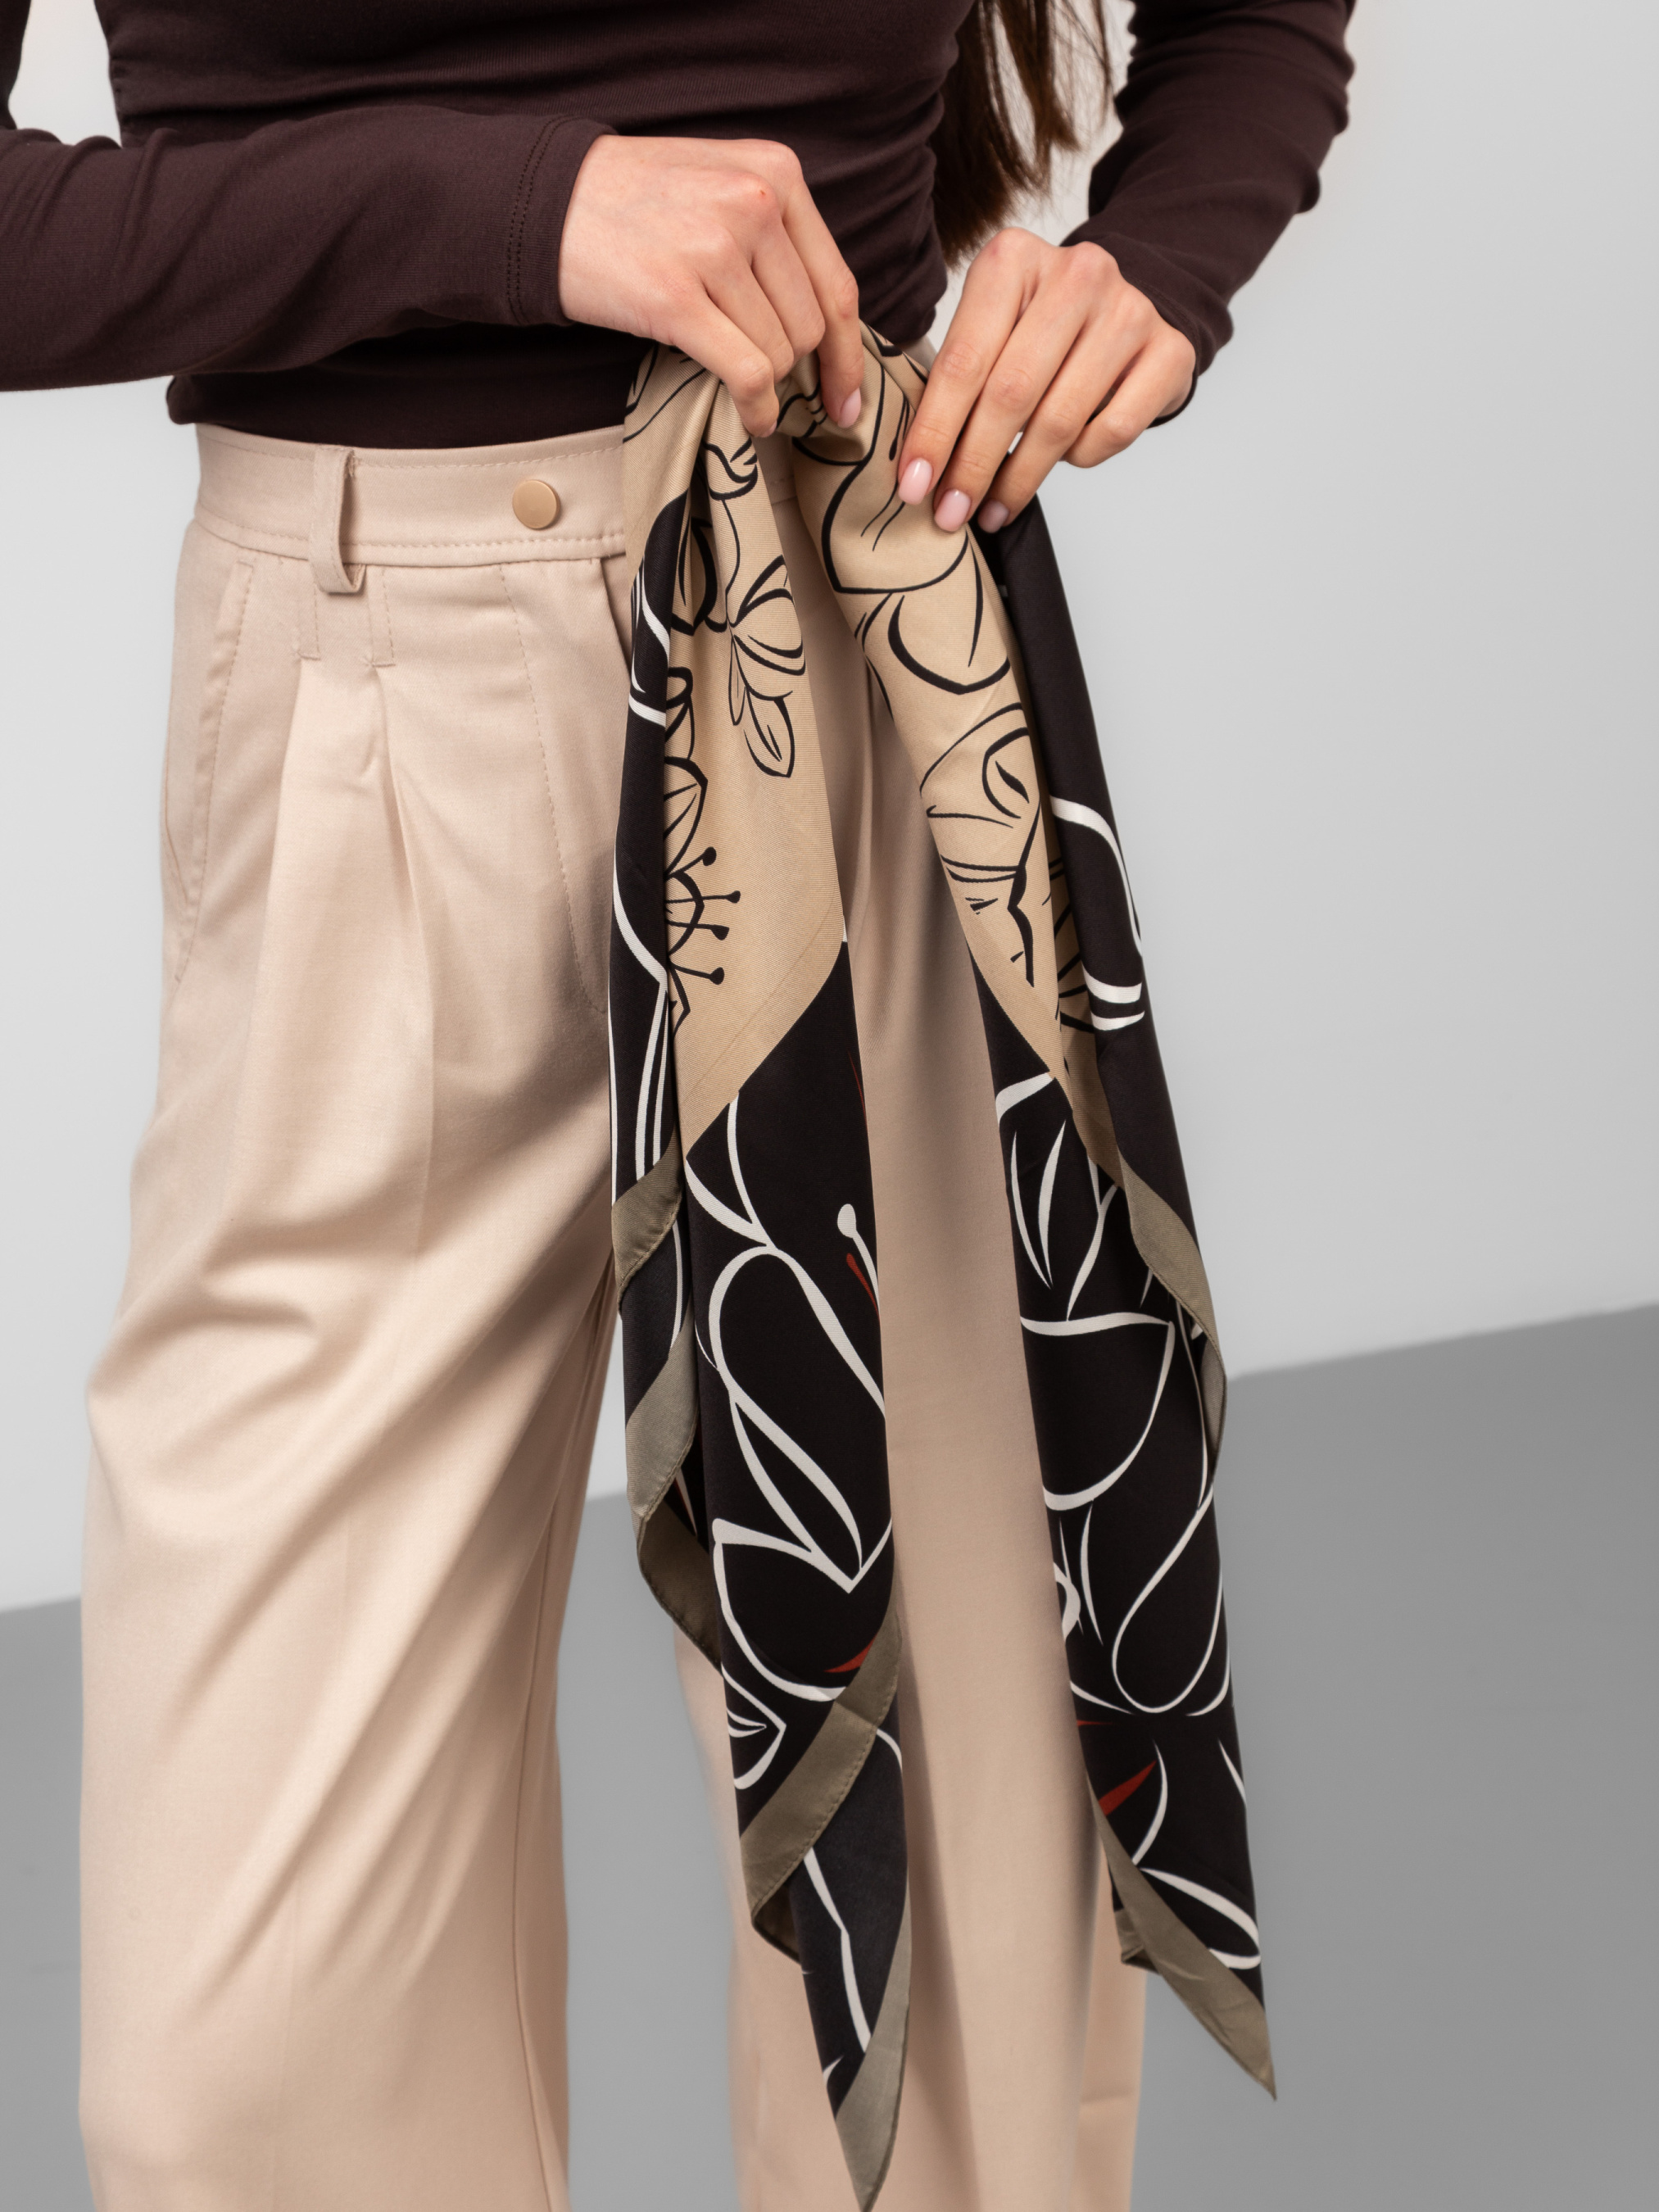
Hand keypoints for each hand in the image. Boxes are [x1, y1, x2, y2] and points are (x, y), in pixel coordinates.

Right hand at [559, 135, 863, 440]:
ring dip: (766, 387)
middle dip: (796, 370)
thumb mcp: (722, 185)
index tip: (848, 396)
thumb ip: (776, 233)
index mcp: (776, 173)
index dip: (848, 354)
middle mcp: (754, 203)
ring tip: (743, 391)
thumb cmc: (635, 203)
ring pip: (780, 353)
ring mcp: (715, 248)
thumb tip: (825, 321)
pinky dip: (757, 409)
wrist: (549, 201)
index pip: (836, 284)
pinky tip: (752, 418)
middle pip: (809, 326)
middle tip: (773, 389)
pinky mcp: (677, 296)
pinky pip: (748, 374)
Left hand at [896, 228, 1196, 532]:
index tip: (912, 486)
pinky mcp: (1169, 351)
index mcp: (1014, 259)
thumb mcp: (991, 328)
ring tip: (992, 510)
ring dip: (1018, 479)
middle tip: (950, 513)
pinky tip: (1062, 461)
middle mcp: (1075, 274)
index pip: (964, 360)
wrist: (1125, 308)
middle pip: (1010, 393)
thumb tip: (918, 465)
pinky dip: (1079, 457)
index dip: (934, 431)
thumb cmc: (1040, 330)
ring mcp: (1129, 310)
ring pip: (1060, 419)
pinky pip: (1112, 431)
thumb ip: (957, 376)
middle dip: (972, 464)